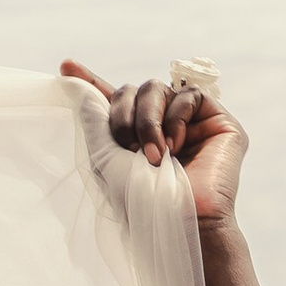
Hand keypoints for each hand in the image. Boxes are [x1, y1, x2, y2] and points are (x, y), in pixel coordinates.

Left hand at [61, 61, 246, 225]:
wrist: (177, 219)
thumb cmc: (137, 197)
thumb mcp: (103, 153)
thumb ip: (92, 113)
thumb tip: (71, 79)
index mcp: (132, 138)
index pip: (112, 102)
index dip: (90, 81)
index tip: (67, 65)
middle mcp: (161, 128)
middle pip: (134, 91)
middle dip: (123, 115)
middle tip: (126, 146)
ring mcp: (191, 124)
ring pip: (158, 89)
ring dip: (148, 120)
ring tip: (154, 155)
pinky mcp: (218, 123)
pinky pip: (189, 94)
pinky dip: (176, 117)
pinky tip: (178, 146)